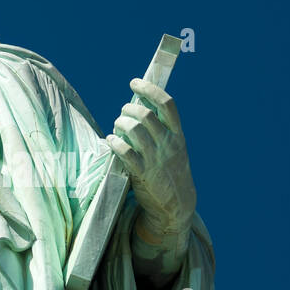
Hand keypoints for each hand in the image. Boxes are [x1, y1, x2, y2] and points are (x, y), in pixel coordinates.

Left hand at [106, 77, 196, 240]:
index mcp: (178, 135)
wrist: (177, 206)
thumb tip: (139, 105)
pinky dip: (114, 143)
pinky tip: (111, 141)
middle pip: (145, 114)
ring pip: (134, 129)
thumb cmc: (170, 171)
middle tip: (123, 114)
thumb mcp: (175, 148)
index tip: (134, 83)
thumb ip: (162, 130)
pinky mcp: (142, 174)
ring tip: (117, 128)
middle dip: (128, 110)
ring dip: (119, 124)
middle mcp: (168, 144)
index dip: (149, 89)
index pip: (167, 104)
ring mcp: (156, 159)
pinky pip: (125, 152)